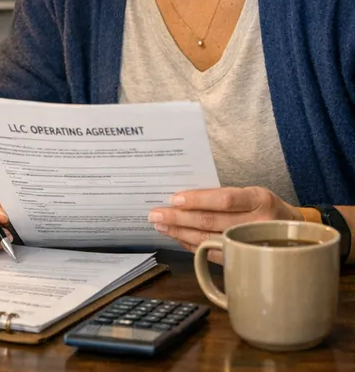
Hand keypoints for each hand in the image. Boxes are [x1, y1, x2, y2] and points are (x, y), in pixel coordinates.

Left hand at [148, 186, 301, 261]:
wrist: (296, 232)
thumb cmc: (265, 207)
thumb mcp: (253, 194)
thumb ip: (225, 196)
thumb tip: (182, 198)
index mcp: (260, 199)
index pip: (225, 199)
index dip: (198, 199)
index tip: (174, 199)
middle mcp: (259, 222)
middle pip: (212, 221)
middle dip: (180, 218)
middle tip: (156, 214)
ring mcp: (254, 244)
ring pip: (210, 239)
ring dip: (181, 233)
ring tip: (161, 226)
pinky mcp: (247, 258)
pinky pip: (214, 253)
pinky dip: (193, 246)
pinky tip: (178, 238)